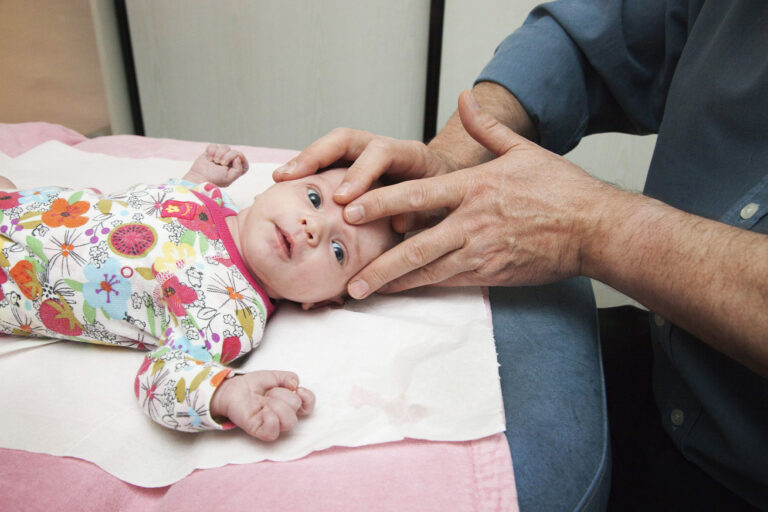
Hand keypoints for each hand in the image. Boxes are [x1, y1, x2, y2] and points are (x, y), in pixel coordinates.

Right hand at [185, 143, 248, 186]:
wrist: (199, 178)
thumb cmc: (215, 180)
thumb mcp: (229, 178)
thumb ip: (238, 169)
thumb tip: (237, 157)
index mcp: (235, 169)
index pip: (244, 161)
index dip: (241, 157)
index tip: (235, 159)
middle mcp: (229, 162)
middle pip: (235, 152)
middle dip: (228, 156)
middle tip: (221, 164)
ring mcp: (220, 156)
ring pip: (225, 147)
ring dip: (219, 154)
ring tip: (214, 161)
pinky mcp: (211, 152)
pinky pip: (214, 145)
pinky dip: (211, 151)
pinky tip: (209, 158)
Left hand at [210, 370, 314, 440]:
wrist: (233, 388)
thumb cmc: (254, 384)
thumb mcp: (274, 375)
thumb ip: (289, 377)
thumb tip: (296, 386)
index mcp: (289, 403)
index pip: (308, 406)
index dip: (307, 398)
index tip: (297, 389)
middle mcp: (283, 415)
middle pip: (296, 411)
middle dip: (284, 396)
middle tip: (269, 393)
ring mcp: (272, 424)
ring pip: (288, 422)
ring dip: (276, 406)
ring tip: (264, 401)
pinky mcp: (260, 431)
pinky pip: (273, 431)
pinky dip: (270, 419)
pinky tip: (262, 411)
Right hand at [272, 128, 455, 231]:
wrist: (444, 189)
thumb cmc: (440, 200)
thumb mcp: (437, 207)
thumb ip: (418, 212)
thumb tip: (397, 222)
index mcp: (410, 154)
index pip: (382, 153)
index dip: (361, 173)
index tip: (342, 199)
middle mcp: (382, 148)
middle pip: (346, 138)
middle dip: (317, 155)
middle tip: (293, 177)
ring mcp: (364, 154)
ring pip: (332, 147)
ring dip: (305, 160)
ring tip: (281, 178)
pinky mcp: (350, 165)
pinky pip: (327, 162)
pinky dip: (307, 171)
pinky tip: (288, 185)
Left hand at [342, 90, 614, 298]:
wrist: (595, 230)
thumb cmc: (561, 190)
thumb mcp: (523, 150)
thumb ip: (487, 128)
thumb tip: (465, 98)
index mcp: (475, 189)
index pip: (418, 195)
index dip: (382, 202)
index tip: (352, 209)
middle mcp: (472, 224)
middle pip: (417, 246)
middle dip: (381, 264)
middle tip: (351, 278)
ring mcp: (481, 252)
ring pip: (429, 272)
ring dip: (395, 283)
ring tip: (364, 291)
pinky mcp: (491, 274)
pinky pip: (450, 283)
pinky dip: (423, 287)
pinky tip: (402, 291)